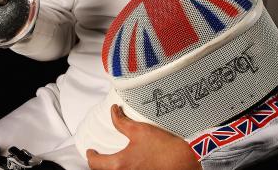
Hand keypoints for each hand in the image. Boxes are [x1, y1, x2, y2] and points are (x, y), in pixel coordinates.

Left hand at [86, 104, 201, 169]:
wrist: (186, 162)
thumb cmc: (164, 149)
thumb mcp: (140, 130)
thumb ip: (122, 122)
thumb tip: (114, 112)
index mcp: (119, 165)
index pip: (95, 163)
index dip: (91, 155)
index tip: (91, 151)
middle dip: (101, 164)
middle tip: (102, 155)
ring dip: (114, 167)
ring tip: (118, 158)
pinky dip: (126, 168)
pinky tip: (133, 162)